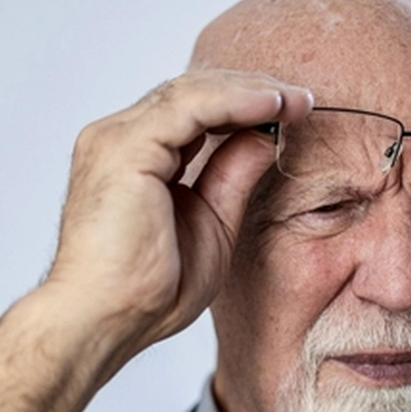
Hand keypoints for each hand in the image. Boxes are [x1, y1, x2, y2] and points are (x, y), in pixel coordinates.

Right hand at [46, 69, 312, 362]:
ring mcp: (116, 139)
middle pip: (190, 92)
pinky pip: (189, 107)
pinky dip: (234, 101)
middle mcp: (117, 139)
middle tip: (301, 98)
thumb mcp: (213, 222)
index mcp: (132, 157)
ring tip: (295, 99)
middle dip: (251, 89)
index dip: (242, 104)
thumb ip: (233, 175)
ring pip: (191, 91)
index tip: (292, 110)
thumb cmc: (148, 293)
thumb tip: (266, 135)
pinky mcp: (126, 148)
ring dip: (249, 89)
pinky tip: (270, 105)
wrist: (109, 322)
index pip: (190, 111)